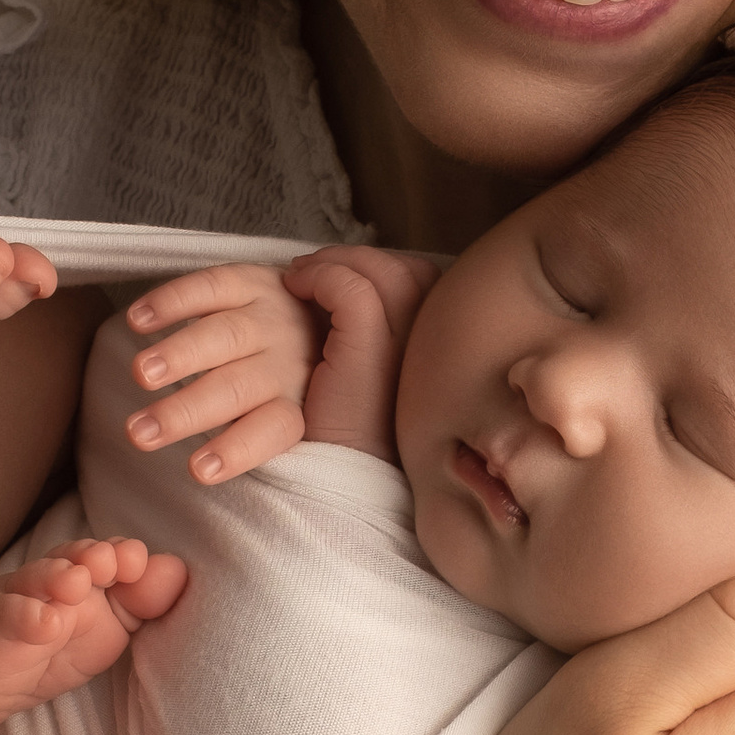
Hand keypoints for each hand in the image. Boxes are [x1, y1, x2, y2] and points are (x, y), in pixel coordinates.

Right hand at [120, 262, 320, 479]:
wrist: (323, 314)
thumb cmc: (284, 384)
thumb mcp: (287, 416)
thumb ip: (252, 438)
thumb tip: (202, 474)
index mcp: (297, 403)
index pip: (272, 430)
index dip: (236, 450)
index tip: (197, 471)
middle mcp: (287, 361)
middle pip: (237, 388)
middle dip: (186, 411)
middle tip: (140, 432)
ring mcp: (271, 316)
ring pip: (224, 336)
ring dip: (179, 355)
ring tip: (141, 375)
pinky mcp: (251, 279)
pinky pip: (212, 286)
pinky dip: (173, 301)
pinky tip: (137, 321)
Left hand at [281, 246, 443, 452]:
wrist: (341, 475)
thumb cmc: (352, 427)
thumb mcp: (376, 374)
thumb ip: (380, 335)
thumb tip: (350, 288)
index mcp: (439, 348)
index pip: (421, 280)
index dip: (376, 268)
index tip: (337, 277)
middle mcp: (433, 342)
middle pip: (405, 269)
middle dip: (354, 259)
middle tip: (311, 270)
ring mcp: (408, 343)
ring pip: (379, 270)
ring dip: (333, 263)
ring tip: (299, 278)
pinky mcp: (372, 347)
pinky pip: (350, 288)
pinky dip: (319, 277)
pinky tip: (294, 288)